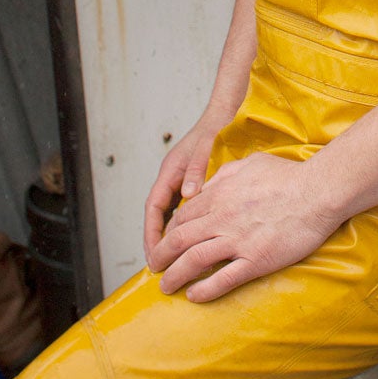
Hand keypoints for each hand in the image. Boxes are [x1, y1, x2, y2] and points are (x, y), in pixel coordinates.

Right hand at [142, 107, 231, 263]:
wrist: (226, 112)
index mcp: (170, 171)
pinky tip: (193, 241)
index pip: (153, 208)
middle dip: (157, 241)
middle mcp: (172, 178)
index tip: (154, 254)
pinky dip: (184, 226)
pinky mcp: (193, 183)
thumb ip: (196, 171)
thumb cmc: (215, 128)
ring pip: (169, 214)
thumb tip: (188, 196)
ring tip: (174, 261)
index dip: (151, 233)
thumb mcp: (205, 148)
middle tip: (160, 266)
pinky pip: (183, 210)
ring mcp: (182, 181)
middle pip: (158, 216)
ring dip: (169, 236)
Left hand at [148, 151, 341, 302]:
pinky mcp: (255, 260)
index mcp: (220, 195)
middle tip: (154, 268)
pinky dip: (204, 290)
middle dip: (161, 256)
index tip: (165, 243)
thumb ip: (225, 174)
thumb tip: (209, 184)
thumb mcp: (250, 164)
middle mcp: (222, 218)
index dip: (168, 232)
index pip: (183, 217)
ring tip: (166, 287)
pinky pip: (223, 279)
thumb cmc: (289, 176)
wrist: (317, 191)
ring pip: (193, 261)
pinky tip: (194, 296)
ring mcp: (237, 241)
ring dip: (174, 276)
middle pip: (179, 240)